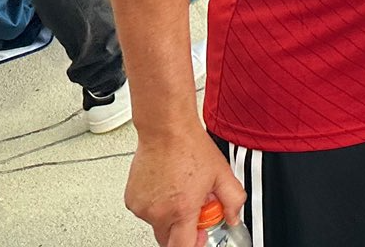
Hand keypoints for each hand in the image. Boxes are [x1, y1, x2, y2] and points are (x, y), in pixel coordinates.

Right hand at [125, 123, 246, 246]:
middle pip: (169, 240)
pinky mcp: (131, 200)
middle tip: (194, 208)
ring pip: (158, 225)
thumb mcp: (222, 174)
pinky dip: (156, 206)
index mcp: (182, 210)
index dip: (195, 245)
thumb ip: (233, 200)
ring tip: (180, 190)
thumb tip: (233, 216)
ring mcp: (142, 207)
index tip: (201, 236)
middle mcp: (159, 212)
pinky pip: (146, 212)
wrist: (166, 129)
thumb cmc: (190, 147)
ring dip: (169, 215)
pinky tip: (167, 186)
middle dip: (183, 230)